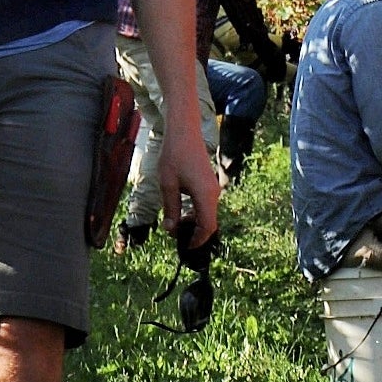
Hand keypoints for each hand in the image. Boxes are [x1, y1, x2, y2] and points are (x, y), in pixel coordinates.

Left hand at [159, 132, 221, 249]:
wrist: (184, 132)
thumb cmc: (174, 156)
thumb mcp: (168, 185)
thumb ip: (171, 209)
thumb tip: (171, 230)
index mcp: (205, 196)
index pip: (207, 227)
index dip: (197, 241)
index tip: (185, 249)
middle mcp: (213, 194)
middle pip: (209, 223)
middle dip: (194, 235)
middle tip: (176, 240)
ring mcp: (212, 189)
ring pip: (207, 215)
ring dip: (194, 224)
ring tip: (175, 227)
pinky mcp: (208, 184)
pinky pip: (205, 206)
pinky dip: (195, 214)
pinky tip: (181, 213)